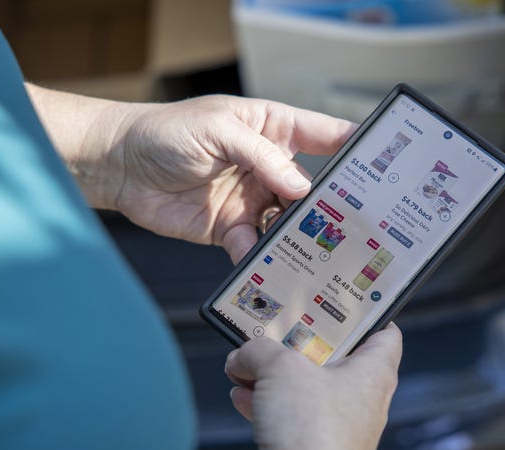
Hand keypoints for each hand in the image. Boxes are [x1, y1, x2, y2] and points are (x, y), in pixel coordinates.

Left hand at [91, 95, 354, 263]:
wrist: (121, 166)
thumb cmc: (167, 132)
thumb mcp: (218, 129)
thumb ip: (262, 156)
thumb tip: (301, 187)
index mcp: (270, 130)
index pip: (322, 135)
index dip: (352, 148)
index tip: (382, 166)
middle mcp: (267, 167)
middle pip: (312, 188)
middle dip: (331, 205)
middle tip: (355, 224)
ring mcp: (252, 200)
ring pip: (288, 222)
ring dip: (300, 236)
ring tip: (319, 252)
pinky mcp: (231, 230)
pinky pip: (256, 247)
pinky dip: (263, 258)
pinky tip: (270, 266)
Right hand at [225, 323, 401, 449]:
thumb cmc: (314, 435)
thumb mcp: (279, 369)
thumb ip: (258, 351)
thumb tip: (244, 353)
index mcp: (372, 373)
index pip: (385, 333)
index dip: (367, 313)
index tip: (345, 300)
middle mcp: (361, 400)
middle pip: (336, 358)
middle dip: (302, 344)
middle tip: (282, 329)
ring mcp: (339, 426)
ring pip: (309, 388)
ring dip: (276, 376)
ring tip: (250, 364)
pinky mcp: (314, 446)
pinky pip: (291, 416)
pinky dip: (268, 404)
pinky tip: (243, 396)